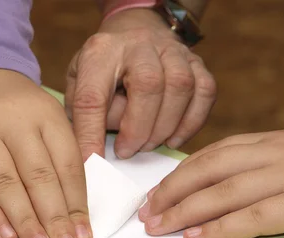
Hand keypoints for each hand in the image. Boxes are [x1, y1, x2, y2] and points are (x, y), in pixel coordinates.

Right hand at [0, 69, 92, 237]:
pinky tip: (7, 237)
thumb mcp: (44, 118)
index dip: (77, 204)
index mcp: (45, 113)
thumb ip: (59, 157)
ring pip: (7, 184)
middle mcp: (13, 120)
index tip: (84, 234)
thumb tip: (75, 213)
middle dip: (56, 219)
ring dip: (27, 223)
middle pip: (39, 177)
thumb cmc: (12, 107)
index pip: (67, 164)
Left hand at [65, 8, 215, 159]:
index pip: (92, 97)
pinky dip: (191, 122)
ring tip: (149, 144)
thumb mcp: (78, 85)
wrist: (135, 29)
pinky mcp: (196, 61)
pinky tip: (173, 138)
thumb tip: (95, 154)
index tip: (92, 162)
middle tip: (127, 151)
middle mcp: (138, 44)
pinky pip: (204, 91)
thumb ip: (83, 116)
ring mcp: (171, 49)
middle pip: (148, 84)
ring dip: (165, 126)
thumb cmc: (103, 68)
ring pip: (180, 86)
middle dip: (138, 129)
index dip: (91, 134)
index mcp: (100, 51)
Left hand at [138, 129, 283, 237]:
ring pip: (221, 193)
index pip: (209, 155)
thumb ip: (259, 163)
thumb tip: (220, 185)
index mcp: (267, 141)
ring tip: (158, 229)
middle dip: (170, 193)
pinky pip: (251, 217)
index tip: (154, 194)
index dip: (177, 175)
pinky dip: (219, 229)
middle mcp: (270, 155)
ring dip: (184, 212)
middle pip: (206, 171)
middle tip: (145, 215)